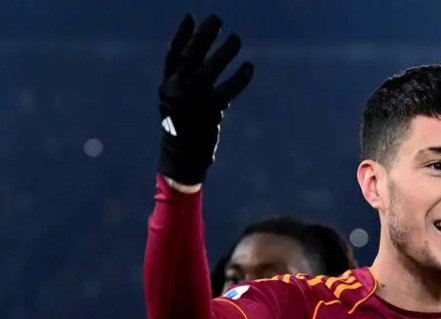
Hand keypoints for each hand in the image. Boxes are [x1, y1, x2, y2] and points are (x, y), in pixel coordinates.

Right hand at [158, 14, 253, 185]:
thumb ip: (183, 83)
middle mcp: (179, 87)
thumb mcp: (174, 103)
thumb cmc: (181, 129)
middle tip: (217, 19)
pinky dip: (241, 76)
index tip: (191, 16)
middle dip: (205, 34)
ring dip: (226, 49)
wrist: (182, 155)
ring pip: (212, 65)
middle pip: (193, 53)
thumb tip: (203, 62)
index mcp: (167, 84)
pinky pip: (230, 87)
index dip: (182, 34)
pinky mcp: (212, 107)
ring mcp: (195, 96)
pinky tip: (248, 66)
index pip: (173, 53)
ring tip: (236, 38)